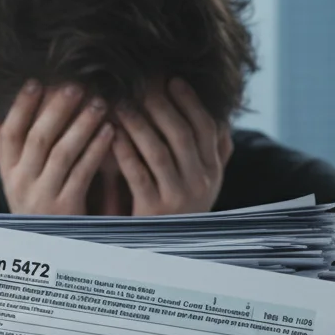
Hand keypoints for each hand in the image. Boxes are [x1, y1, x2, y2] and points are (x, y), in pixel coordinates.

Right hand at [0, 80, 114, 214]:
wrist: (50, 255)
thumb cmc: (38, 210)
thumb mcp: (16, 184)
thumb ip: (6, 153)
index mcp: (8, 174)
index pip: (10, 133)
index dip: (22, 106)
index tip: (37, 81)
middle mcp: (20, 185)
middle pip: (38, 138)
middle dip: (57, 109)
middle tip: (76, 85)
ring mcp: (42, 198)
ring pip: (61, 153)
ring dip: (82, 125)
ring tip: (99, 104)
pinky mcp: (65, 210)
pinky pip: (82, 173)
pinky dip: (96, 150)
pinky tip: (110, 132)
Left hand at [113, 78, 231, 215]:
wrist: (166, 254)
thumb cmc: (181, 209)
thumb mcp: (205, 183)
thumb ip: (215, 153)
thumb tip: (223, 117)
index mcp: (213, 171)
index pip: (206, 128)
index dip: (189, 101)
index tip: (172, 80)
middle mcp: (201, 183)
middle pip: (181, 134)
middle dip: (160, 105)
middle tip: (140, 84)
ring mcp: (178, 198)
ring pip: (157, 151)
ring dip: (138, 123)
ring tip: (120, 103)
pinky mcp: (154, 211)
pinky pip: (137, 175)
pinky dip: (124, 151)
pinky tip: (111, 133)